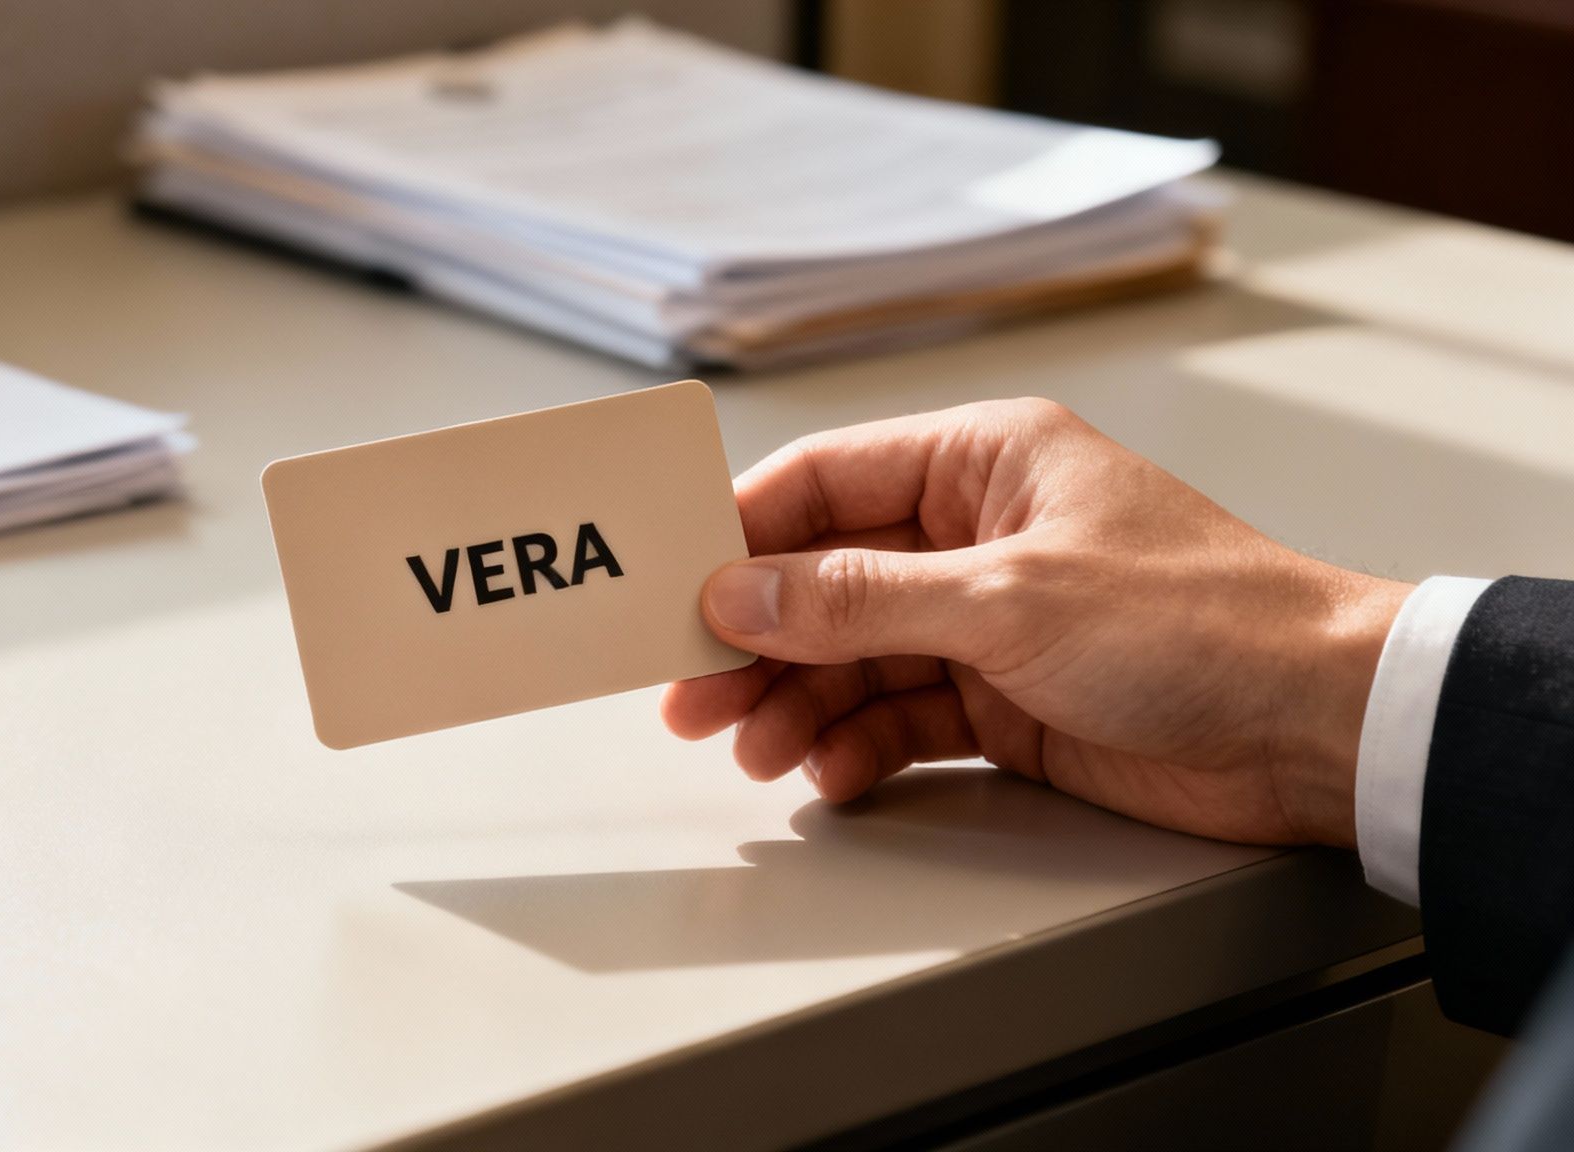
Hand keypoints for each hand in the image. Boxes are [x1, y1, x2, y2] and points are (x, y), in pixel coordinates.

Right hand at [661, 399, 1409, 847]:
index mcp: (983, 461)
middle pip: (826, 578)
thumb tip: (743, 593)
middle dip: (757, 638)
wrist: (1315, 726)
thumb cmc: (1200, 622)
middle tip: (690, 694)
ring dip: (798, 702)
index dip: (742, 533)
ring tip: (754, 750)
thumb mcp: (1009, 599)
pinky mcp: (1007, 700)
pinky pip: (901, 716)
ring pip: (855, 656)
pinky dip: (858, 746)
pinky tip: (830, 774)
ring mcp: (990, 620)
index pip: (825, 479)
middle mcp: (977, 533)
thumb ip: (863, 599)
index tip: (673, 585)